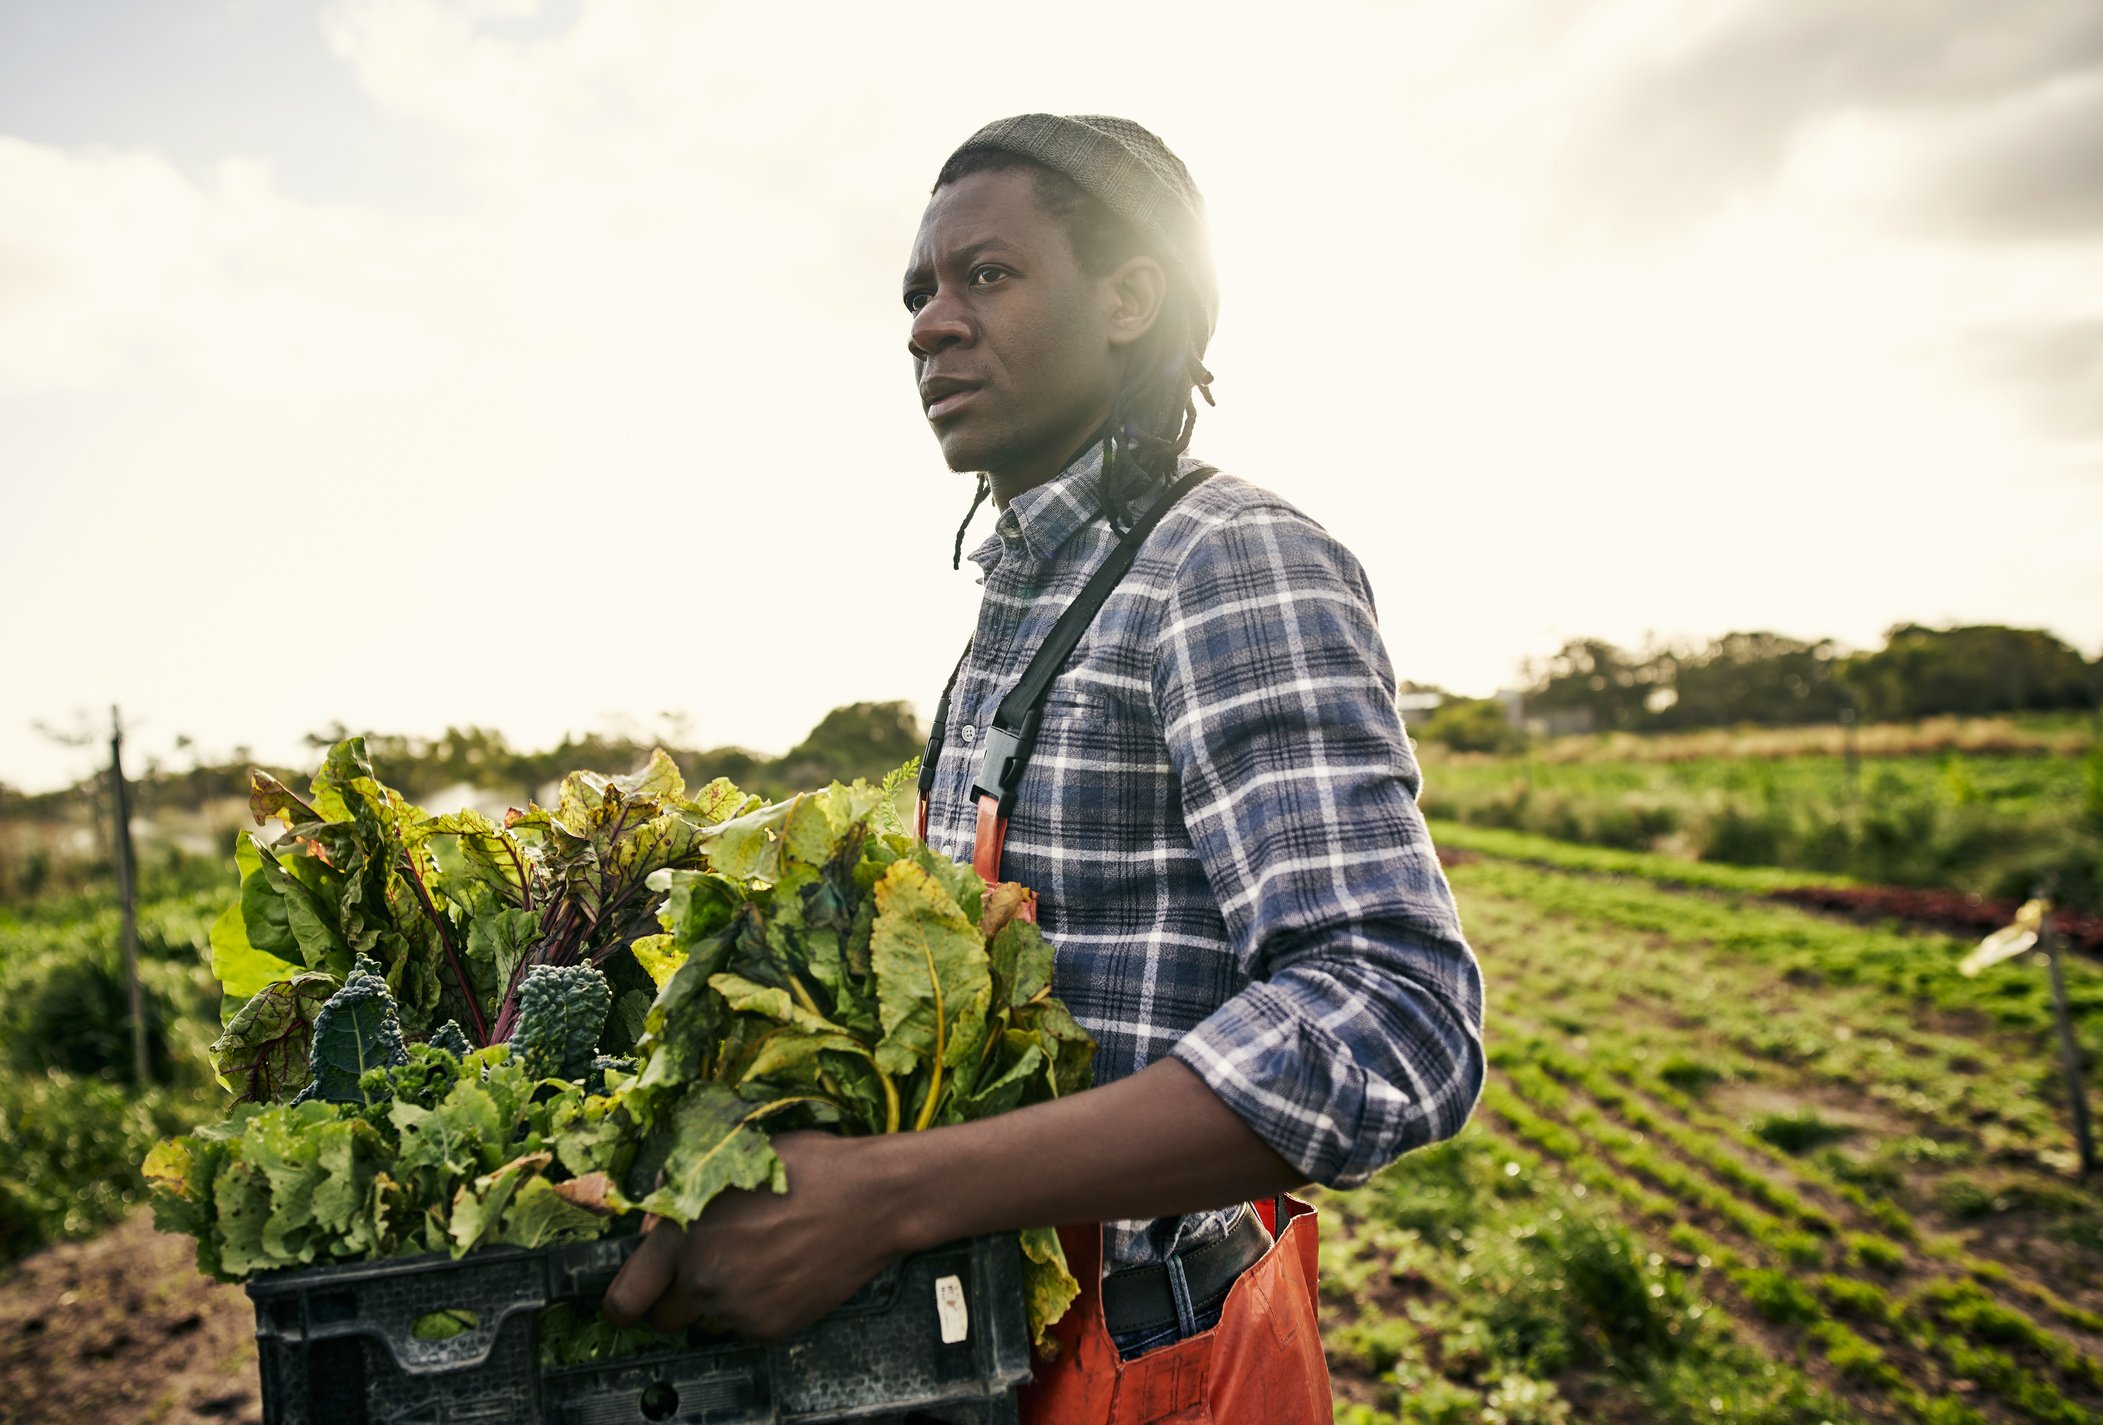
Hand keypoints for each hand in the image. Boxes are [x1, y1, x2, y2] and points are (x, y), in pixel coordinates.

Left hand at [599, 1131, 903, 1342]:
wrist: (872, 1198)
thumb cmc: (807, 1168)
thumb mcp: (733, 1163)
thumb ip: (684, 1198)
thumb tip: (654, 1231)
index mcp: (682, 1234)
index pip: (626, 1297)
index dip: (621, 1303)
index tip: (626, 1304)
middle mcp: (703, 1278)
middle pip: (664, 1319)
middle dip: (673, 1301)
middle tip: (702, 1273)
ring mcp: (738, 1309)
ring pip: (706, 1323)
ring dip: (717, 1304)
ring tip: (754, 1263)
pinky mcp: (771, 1327)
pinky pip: (745, 1327)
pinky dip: (754, 1308)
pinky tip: (780, 1272)